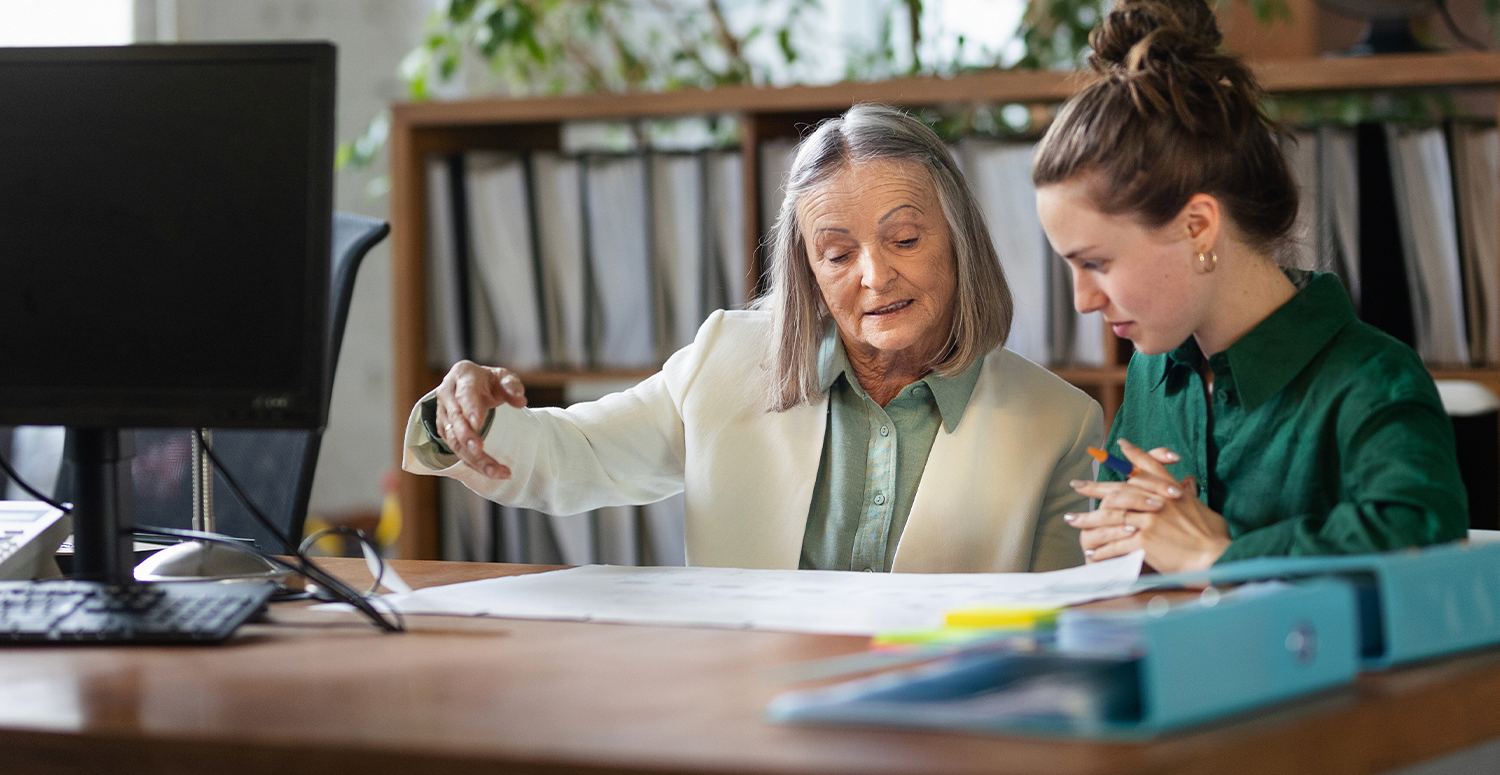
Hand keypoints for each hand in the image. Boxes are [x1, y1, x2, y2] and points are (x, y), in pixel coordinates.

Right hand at [433, 360, 527, 478]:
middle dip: (467, 437)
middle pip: (455, 419)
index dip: (470, 408)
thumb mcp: (503, 377)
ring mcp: (444, 415)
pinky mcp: (446, 432)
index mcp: (462, 376)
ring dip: (473, 458)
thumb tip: (521, 402)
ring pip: (454, 440)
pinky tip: (492, 472)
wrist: (469, 386)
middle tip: (479, 450)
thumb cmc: (488, 382)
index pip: (465, 394)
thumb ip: (512, 387)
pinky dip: (473, 463)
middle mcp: (448, 395)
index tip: (478, 423)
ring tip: (495, 471)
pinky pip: (457, 451)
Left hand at [1066, 439, 1230, 572]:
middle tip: (1077, 485)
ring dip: (1089, 520)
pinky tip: (1090, 551)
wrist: (1216, 558)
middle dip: (1094, 488)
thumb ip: (1191, 495)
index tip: (1119, 446)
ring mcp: (1149, 520)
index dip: (1133, 455)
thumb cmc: (1214, 537)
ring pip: (1111, 517)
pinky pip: (1116, 543)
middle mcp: (1157, 502)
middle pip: (1119, 490)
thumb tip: (1188, 481)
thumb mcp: (1203, 509)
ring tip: (1072, 521)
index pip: (1149, 467)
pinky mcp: (1145, 540)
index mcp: (1172, 492)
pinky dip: (1102, 549)